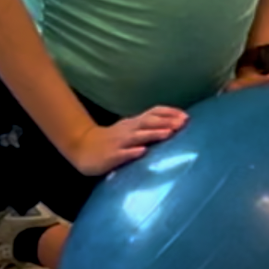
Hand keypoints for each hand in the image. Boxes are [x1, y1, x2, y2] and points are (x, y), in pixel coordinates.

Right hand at [68, 106, 188, 176]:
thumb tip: (173, 125)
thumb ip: (148, 127)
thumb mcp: (130, 129)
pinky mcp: (111, 156)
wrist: (83, 147)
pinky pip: (122, 153)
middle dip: (166, 122)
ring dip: (153, 134)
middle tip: (183, 123)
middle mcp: (128, 130)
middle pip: (148, 122)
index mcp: (134, 123)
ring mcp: (119, 142)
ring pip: (137, 136)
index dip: (170, 113)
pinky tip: (142, 152)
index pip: (154, 112)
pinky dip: (133, 152)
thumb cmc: (112, 140)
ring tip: (168, 133)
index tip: (186, 116)